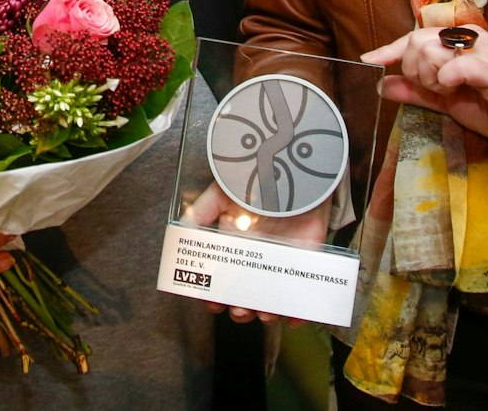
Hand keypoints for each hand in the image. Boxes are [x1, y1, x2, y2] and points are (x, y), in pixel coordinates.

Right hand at [184, 184, 328, 324]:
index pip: (223, 276)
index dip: (216, 292)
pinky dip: (299, 310)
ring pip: (272, 297)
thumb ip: (200, 214)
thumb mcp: (221, 196)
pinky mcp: (305, 259)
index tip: (212, 302)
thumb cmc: (254, 181)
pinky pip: (302, 290)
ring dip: (266, 312)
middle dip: (241, 308)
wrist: (291, 170)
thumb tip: (181, 236)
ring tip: (263, 312)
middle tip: (239, 308)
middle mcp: (257, 256)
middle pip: (247, 293)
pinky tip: (292, 318)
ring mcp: (281, 259)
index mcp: (235, 244)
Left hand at [361, 25, 487, 166]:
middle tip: (436, 89)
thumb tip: (383, 85)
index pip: (415, 36)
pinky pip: (455, 67)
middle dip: (415, 71)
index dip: (390, 49)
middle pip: (417, 42)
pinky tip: (454, 90)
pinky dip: (446, 80)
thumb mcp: (446, 100)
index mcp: (459, 41)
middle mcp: (471, 38)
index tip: (369, 60)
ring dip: (430, 80)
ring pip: (430, 52)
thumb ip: (416, 90)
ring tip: (451, 92)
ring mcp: (484, 52)